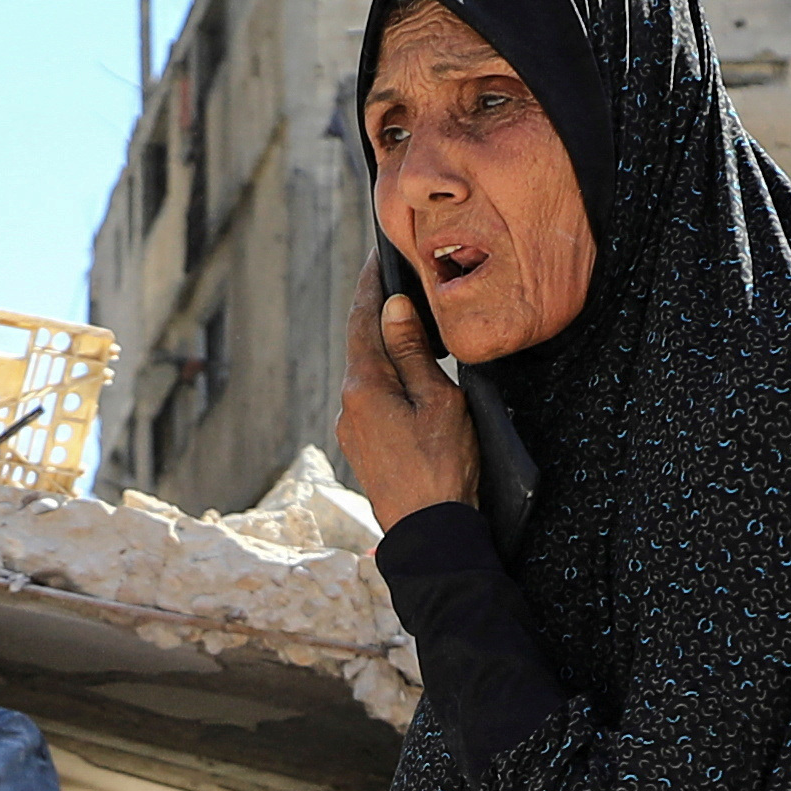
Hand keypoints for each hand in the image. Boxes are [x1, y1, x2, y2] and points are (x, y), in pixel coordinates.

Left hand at [335, 293, 480, 519]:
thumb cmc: (441, 469)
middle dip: (382, 315)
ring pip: (370, 376)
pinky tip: (413, 382)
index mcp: (364, 387)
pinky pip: (374, 402)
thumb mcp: (438, 402)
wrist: (430, 535)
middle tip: (402, 283)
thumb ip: (412, 354)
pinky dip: (390, 381)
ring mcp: (353, 430)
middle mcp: (349, 405)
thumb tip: (394, 309)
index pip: (363, 319)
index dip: (372, 284)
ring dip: (389, 351)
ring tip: (415, 329)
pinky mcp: (364, 450)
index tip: (379, 255)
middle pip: (364, 346)